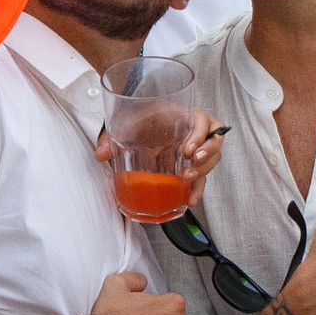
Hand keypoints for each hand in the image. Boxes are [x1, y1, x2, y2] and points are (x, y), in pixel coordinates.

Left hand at [93, 112, 228, 188]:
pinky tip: (190, 199)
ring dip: (204, 169)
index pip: (203, 120)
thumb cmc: (139, 118)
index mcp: (181, 115)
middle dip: (208, 152)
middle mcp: (192, 131)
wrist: (139, 123)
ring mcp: (194, 148)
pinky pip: (202, 176)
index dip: (200, 134)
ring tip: (189, 179)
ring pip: (213, 157)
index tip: (188, 148)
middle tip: (192, 162)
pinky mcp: (190, 164)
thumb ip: (111, 137)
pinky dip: (198, 189)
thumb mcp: (127, 123)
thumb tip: (101, 155)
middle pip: (215, 138)